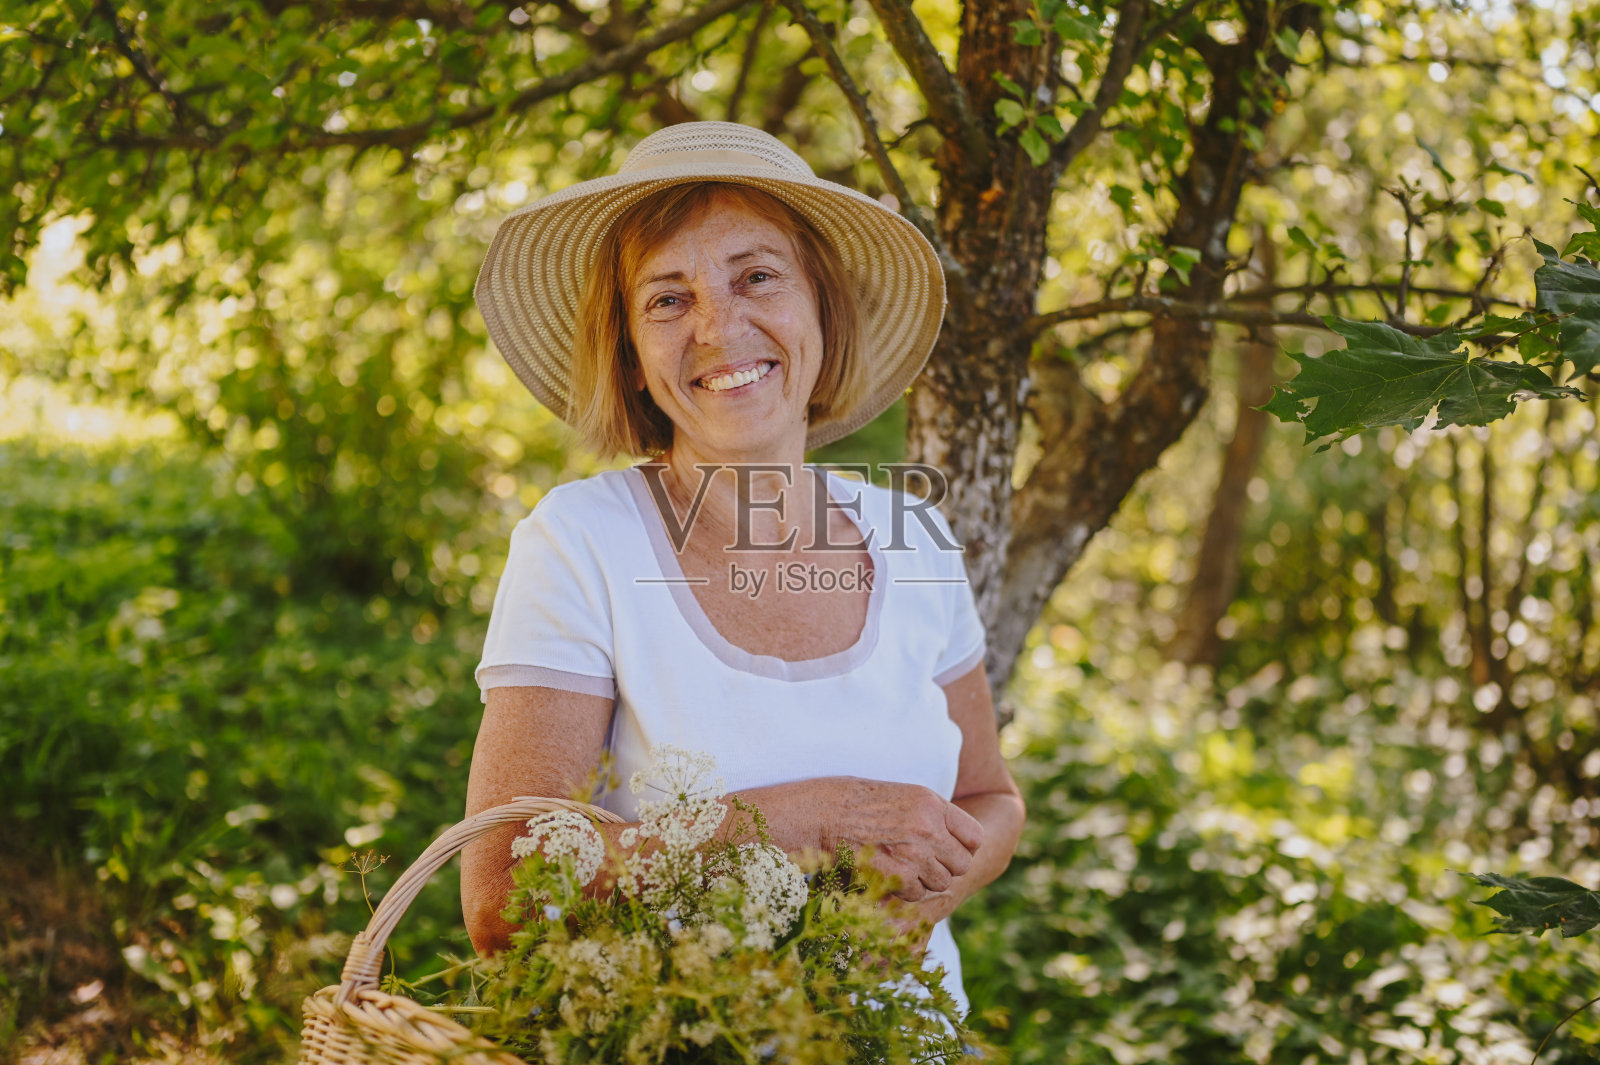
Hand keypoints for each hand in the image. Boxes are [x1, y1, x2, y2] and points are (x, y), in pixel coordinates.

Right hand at [823, 778, 983, 902]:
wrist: (822, 814)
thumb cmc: (859, 804)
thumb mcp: (903, 796)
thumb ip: (933, 815)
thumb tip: (959, 839)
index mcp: (932, 803)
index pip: (975, 837)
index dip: (963, 847)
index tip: (948, 850)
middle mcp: (928, 827)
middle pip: (963, 864)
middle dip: (946, 867)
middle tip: (924, 863)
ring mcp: (914, 852)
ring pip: (941, 883)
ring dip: (925, 880)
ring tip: (902, 867)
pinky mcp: (897, 875)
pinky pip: (918, 894)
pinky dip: (906, 891)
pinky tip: (888, 875)